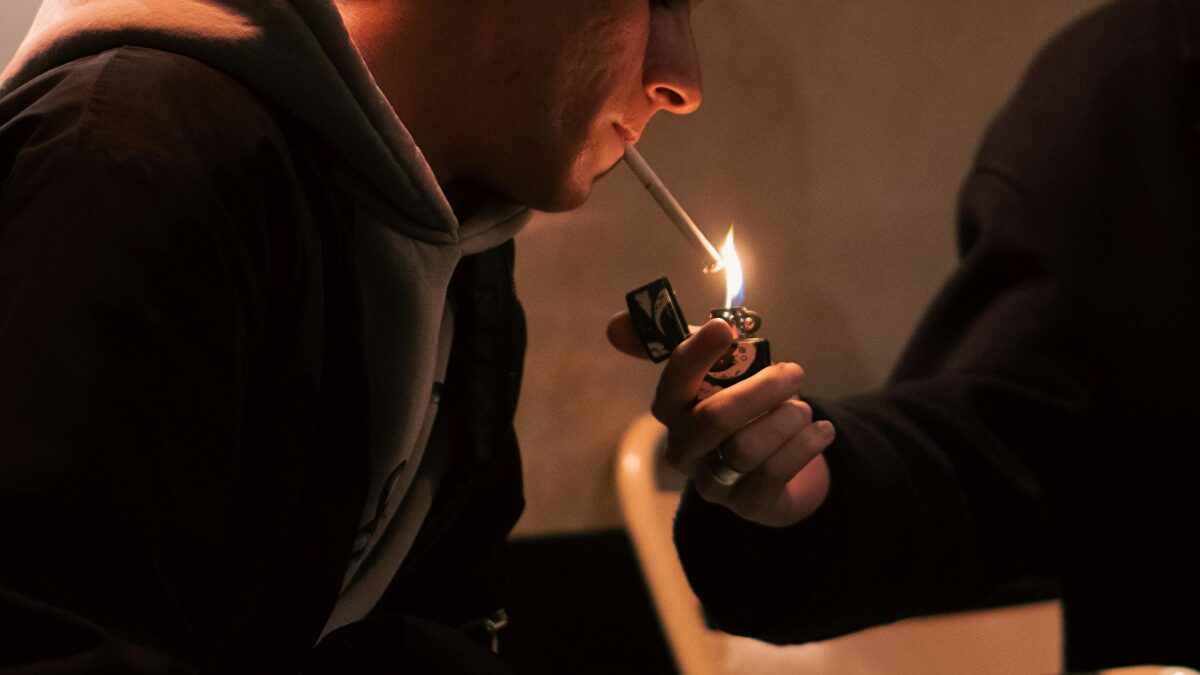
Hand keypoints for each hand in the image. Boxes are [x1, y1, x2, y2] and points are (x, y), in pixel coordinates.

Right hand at [608, 310, 832, 526]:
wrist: (773, 468)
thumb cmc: (738, 407)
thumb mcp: (715, 371)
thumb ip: (681, 342)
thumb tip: (614, 325)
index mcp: (673, 410)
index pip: (674, 383)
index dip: (696, 355)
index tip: (725, 328)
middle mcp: (685, 449)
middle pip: (713, 419)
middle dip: (758, 390)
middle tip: (794, 372)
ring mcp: (713, 481)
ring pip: (746, 448)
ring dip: (784, 420)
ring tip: (803, 408)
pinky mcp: (748, 504)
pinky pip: (775, 473)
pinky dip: (804, 446)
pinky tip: (820, 430)